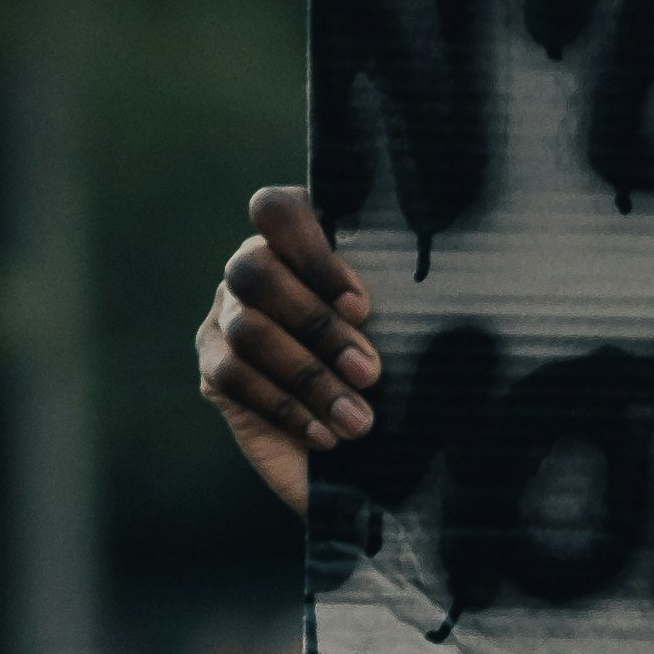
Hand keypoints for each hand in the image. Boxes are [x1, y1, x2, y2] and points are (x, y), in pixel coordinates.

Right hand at [196, 188, 379, 513]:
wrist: (362, 442)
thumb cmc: (397, 364)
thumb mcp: (406, 330)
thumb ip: (406, 305)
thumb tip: (438, 298)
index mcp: (302, 241)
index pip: (280, 210)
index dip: (315, 255)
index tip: (362, 307)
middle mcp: (255, 266)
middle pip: (256, 272)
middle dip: (318, 326)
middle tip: (369, 372)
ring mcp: (227, 313)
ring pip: (248, 329)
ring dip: (309, 377)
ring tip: (357, 418)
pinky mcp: (214, 364)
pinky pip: (234, 377)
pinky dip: (284, 408)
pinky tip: (324, 434)